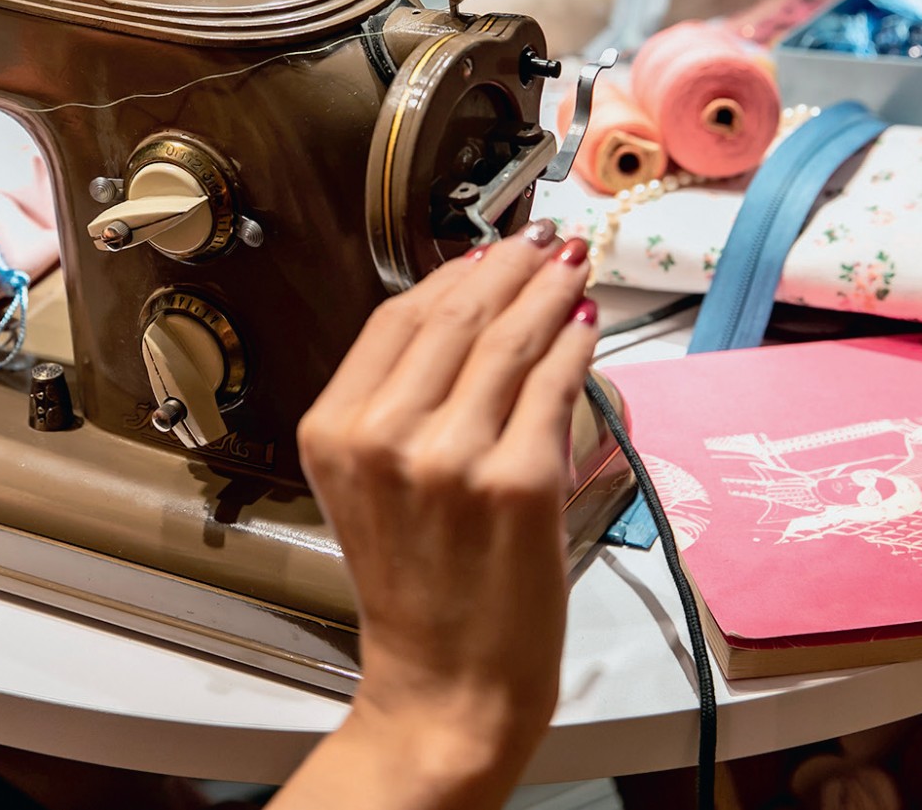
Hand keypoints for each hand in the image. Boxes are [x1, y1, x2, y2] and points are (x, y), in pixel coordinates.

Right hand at [281, 221, 595, 808]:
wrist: (446, 681)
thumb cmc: (416, 588)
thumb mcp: (370, 483)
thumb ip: (399, 401)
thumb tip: (473, 310)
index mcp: (335, 431)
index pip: (396, 319)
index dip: (451, 274)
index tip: (487, 254)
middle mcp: (385, 436)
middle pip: (456, 315)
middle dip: (509, 267)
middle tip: (542, 241)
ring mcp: (454, 456)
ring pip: (510, 340)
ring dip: (549, 291)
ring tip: (572, 266)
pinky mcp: (521, 479)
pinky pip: (555, 385)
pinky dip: (576, 345)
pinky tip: (586, 324)